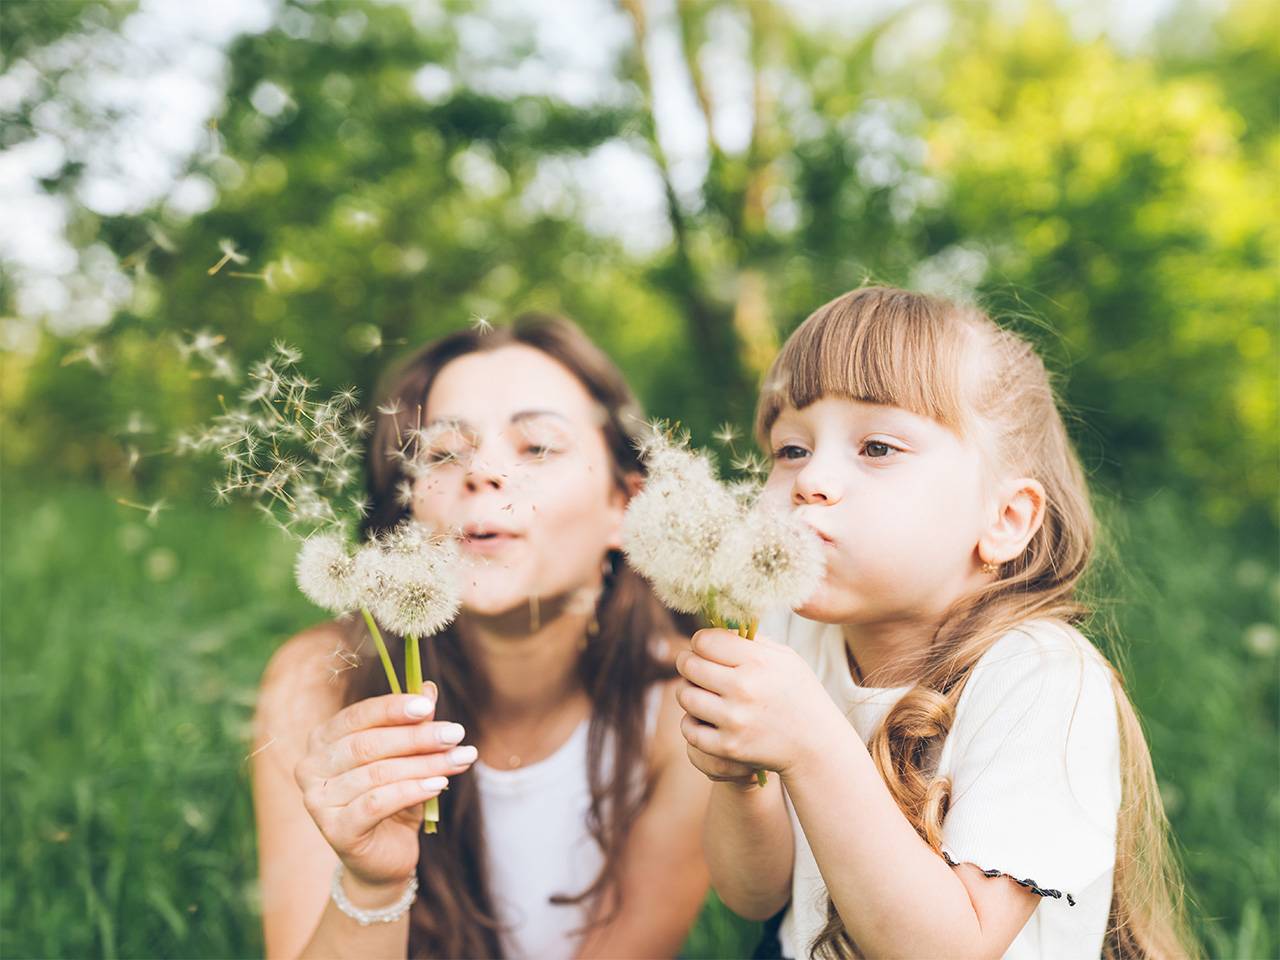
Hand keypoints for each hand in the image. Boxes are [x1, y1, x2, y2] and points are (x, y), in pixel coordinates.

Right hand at [293, 682, 477, 889]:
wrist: (384, 857)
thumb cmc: (393, 799)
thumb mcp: (407, 757)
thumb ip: (412, 722)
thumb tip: (427, 687)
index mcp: (323, 740)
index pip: (357, 716)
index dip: (393, 708)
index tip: (429, 705)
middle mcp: (311, 767)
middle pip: (368, 745)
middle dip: (417, 737)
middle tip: (455, 733)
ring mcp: (318, 801)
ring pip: (377, 774)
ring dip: (425, 764)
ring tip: (460, 759)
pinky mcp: (334, 830)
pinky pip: (377, 803)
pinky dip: (412, 790)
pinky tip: (439, 784)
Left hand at [675, 627, 836, 778]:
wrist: (818, 746)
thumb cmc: (799, 695)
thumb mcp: (786, 658)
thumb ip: (751, 641)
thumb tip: (716, 626)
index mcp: (758, 661)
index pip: (703, 640)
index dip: (700, 642)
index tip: (706, 649)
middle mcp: (744, 688)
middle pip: (689, 665)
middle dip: (689, 664)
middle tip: (696, 668)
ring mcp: (735, 719)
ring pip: (685, 696)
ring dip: (689, 692)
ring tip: (701, 693)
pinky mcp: (729, 747)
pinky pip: (689, 729)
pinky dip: (692, 723)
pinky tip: (705, 719)